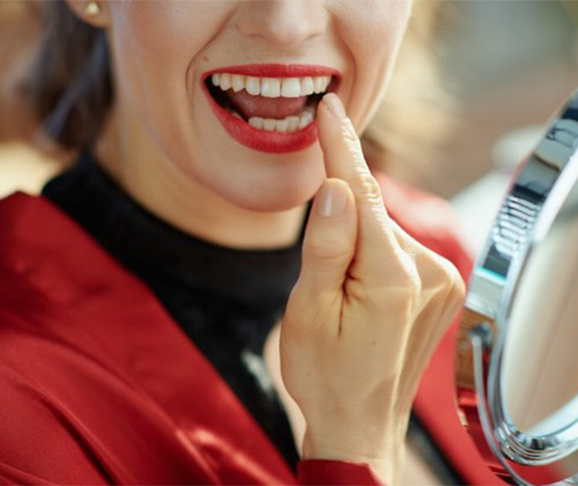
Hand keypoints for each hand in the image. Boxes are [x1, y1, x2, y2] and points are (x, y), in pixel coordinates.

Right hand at [279, 93, 465, 483]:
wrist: (359, 424)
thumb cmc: (325, 374)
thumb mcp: (308, 312)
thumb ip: (326, 246)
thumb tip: (335, 187)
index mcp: (392, 278)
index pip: (363, 194)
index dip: (340, 148)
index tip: (329, 108)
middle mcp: (430, 272)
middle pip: (372, 214)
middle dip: (338, 219)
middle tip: (317, 275)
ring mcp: (442, 281)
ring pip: (382, 232)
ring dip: (354, 243)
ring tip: (338, 297)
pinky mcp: (441, 288)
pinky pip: (396, 249)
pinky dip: (371, 253)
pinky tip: (358, 291)